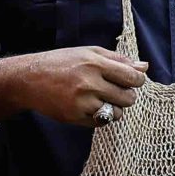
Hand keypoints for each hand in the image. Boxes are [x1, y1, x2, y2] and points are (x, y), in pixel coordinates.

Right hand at [19, 46, 147, 126]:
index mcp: (95, 63)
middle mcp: (89, 83)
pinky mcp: (74, 116)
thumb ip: (118, 60)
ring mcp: (81, 102)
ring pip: (117, 113)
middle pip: (128, 98)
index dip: (138, 80)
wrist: (29, 79)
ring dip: (115, 108)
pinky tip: (91, 106)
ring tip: (103, 99)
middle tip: (116, 91)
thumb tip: (144, 67)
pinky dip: (101, 116)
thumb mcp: (89, 53)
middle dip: (127, 96)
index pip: (132, 77)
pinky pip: (101, 122)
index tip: (133, 81)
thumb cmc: (63, 62)